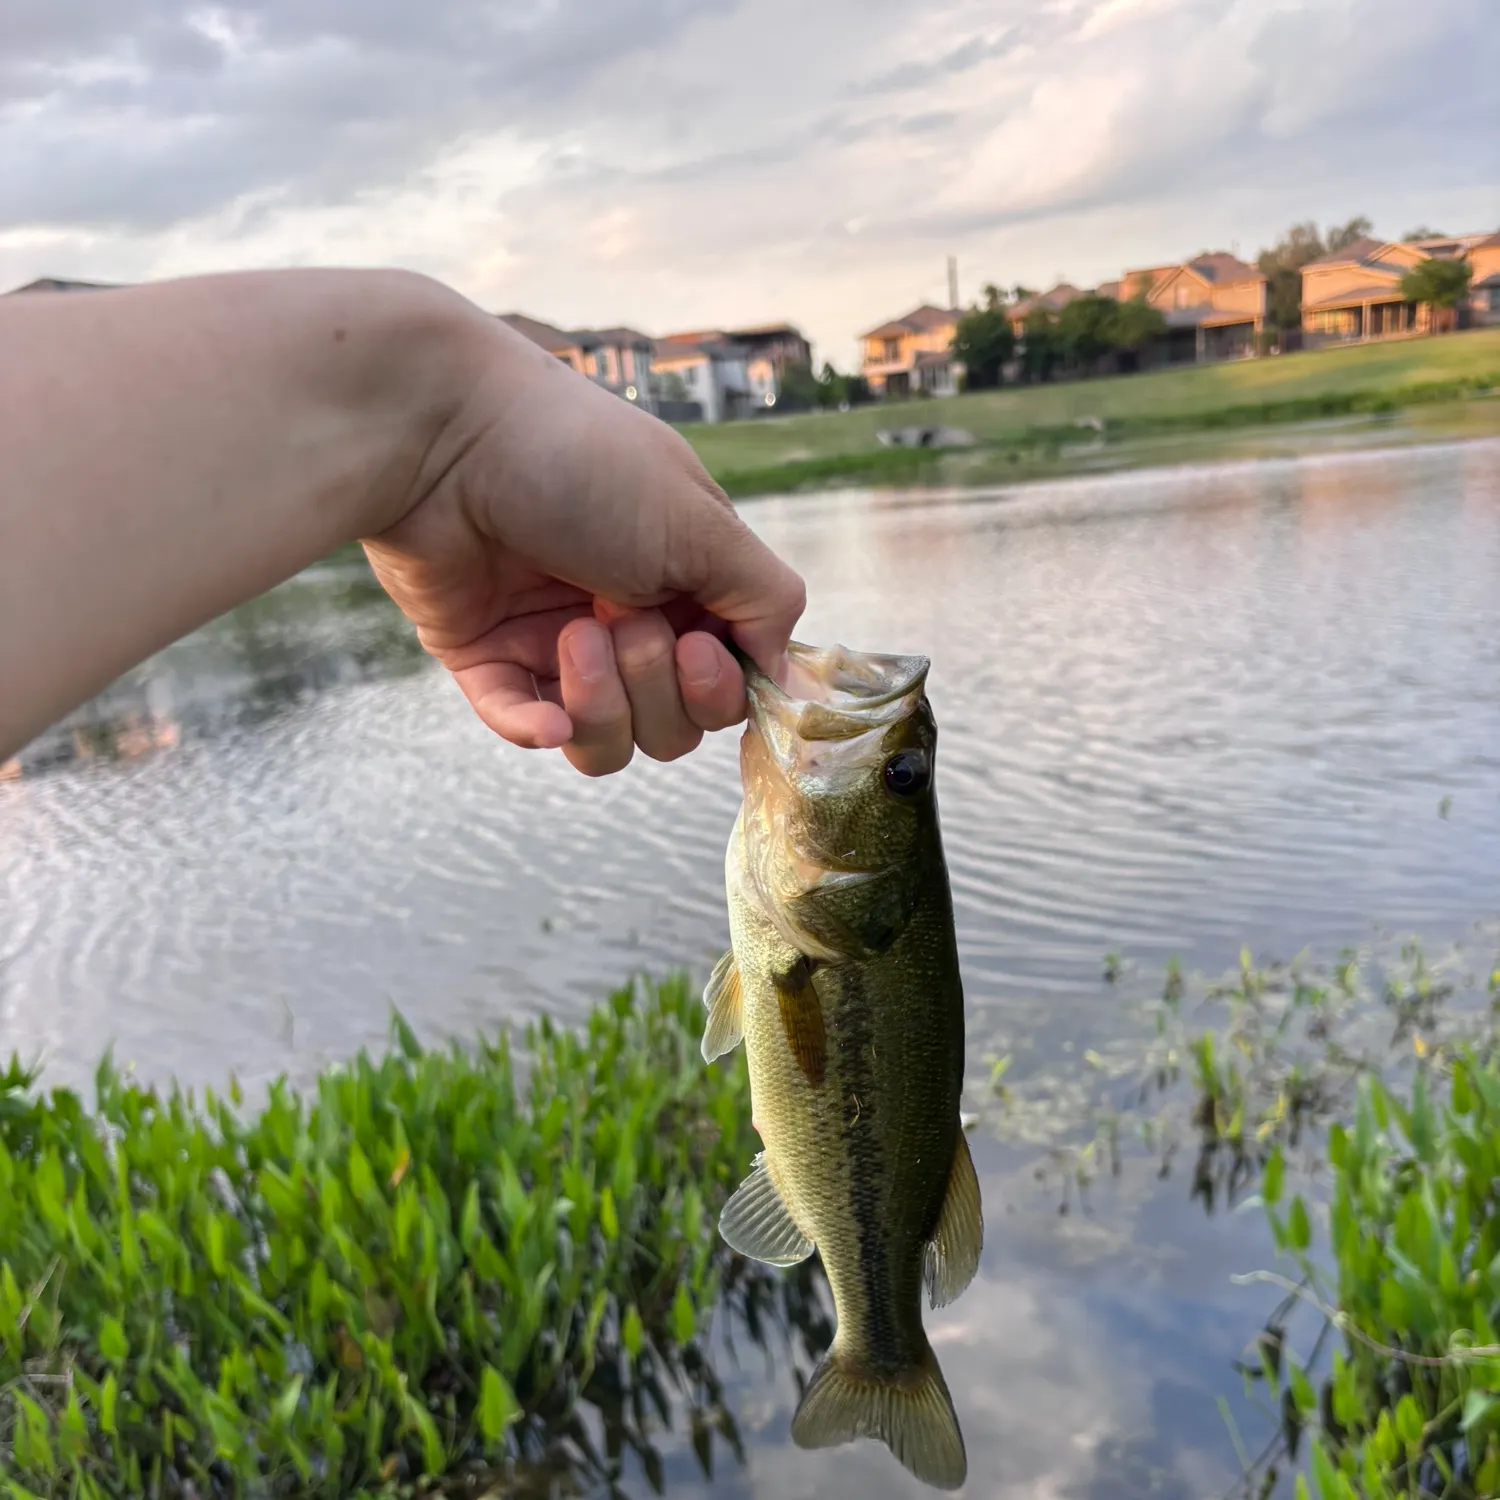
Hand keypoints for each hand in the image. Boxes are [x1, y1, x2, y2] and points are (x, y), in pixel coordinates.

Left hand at [361, 317, 805, 775]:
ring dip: (603, 705)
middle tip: (627, 622)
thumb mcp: (702, 524)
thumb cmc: (581, 461)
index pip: (727, 682)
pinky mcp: (485, 656)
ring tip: (572, 637)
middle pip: (673, 725)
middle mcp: (626, 615)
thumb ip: (765, 599)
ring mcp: (554, 641)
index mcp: (684, 579)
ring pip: (606, 741)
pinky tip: (547, 718)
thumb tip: (786, 670)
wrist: (443, 434)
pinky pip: (525, 726)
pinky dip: (539, 730)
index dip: (720, 690)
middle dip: (658, 689)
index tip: (700, 649)